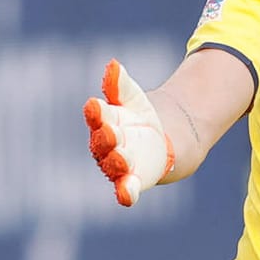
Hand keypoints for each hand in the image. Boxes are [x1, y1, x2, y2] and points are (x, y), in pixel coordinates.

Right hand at [84, 59, 173, 205]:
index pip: (98, 116)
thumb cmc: (140, 117)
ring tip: (122, 157)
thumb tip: (113, 64)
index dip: (96, 113)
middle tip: (112, 131)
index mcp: (105, 122)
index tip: (94, 104)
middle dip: (107, 137)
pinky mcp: (134, 181)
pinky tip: (127, 195)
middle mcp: (107, 146)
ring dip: (116, 162)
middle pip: (103, 142)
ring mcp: (119, 165)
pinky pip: (126, 189)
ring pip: (113, 165)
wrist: (165, 139)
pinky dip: (125, 193)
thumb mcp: (134, 98)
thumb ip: (121, 85)